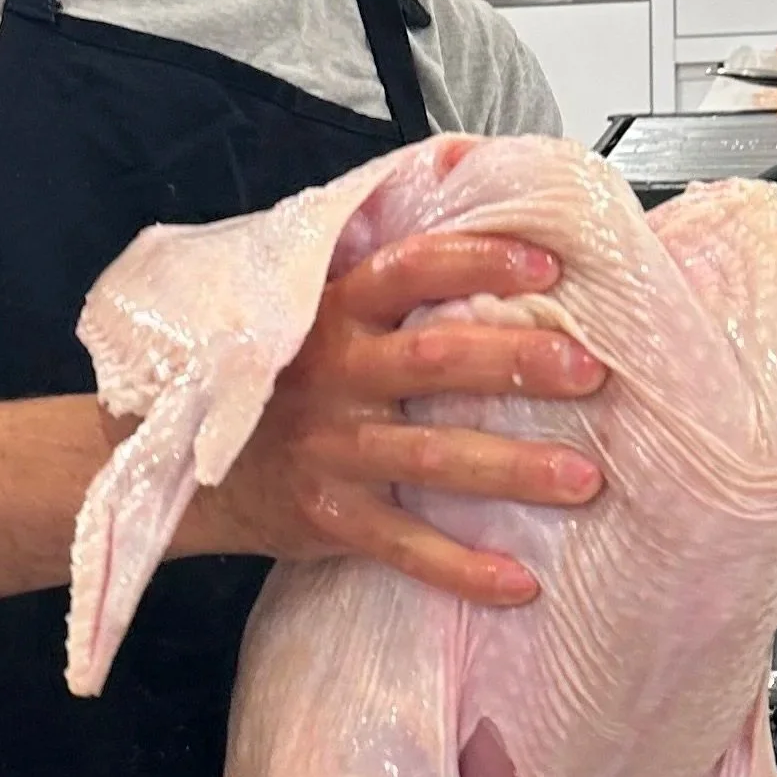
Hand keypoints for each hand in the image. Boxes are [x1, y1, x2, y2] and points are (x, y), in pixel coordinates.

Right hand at [182, 223, 606, 604]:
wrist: (185, 464)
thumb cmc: (274, 382)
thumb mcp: (305, 316)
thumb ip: (375, 279)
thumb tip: (463, 193)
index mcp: (333, 313)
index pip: (410, 270)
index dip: (478, 260)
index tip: (548, 264)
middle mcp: (332, 374)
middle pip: (434, 359)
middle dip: (516, 362)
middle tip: (591, 372)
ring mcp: (328, 448)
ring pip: (430, 457)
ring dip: (511, 469)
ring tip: (584, 480)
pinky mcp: (325, 515)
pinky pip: (401, 546)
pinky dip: (459, 569)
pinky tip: (519, 583)